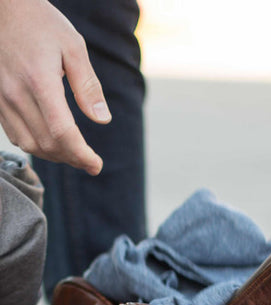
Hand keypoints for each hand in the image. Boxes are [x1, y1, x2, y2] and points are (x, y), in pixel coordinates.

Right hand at [0, 0, 110, 174]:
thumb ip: (88, 86)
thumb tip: (103, 119)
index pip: (62, 132)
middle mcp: (16, 93)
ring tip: (74, 155)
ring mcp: (1, 97)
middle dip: (72, 159)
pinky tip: (51, 142)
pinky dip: (35, 144)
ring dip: (54, 156)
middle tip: (90, 163)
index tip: (96, 165)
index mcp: (39, 81)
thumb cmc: (40, 22)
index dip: (81, 155)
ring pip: (28, 144)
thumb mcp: (73, 46)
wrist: (1, 6)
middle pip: (47, 144)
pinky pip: (13, 133)